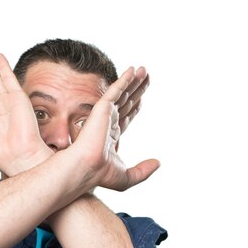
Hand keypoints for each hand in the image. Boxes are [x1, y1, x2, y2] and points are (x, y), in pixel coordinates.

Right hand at [71, 67, 159, 191]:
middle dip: (136, 90)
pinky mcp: (102, 109)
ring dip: (134, 82)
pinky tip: (133, 70)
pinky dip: (124, 79)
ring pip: (123, 94)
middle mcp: (108, 123)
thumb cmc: (101, 175)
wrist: (88, 168)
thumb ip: (144, 171)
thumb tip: (159, 163)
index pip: (125, 118)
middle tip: (147, 78)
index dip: (134, 108)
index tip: (141, 100)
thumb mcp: (128, 177)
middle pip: (126, 102)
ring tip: (145, 70)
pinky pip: (116, 90)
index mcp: (111, 137)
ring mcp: (105, 115)